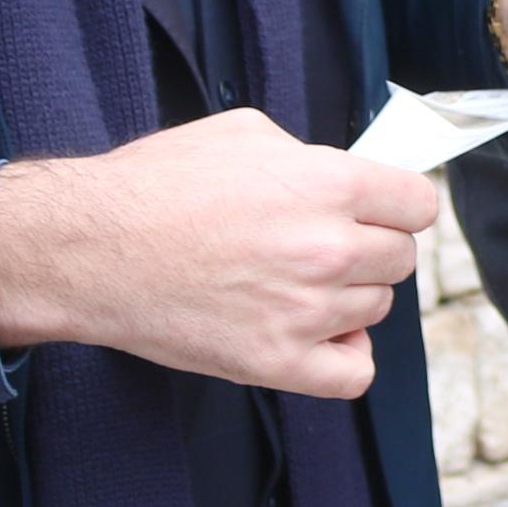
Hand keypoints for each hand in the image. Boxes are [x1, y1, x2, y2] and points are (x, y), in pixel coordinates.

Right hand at [0, 109, 430, 397]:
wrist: (88, 248)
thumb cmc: (154, 185)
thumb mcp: (242, 133)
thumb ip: (308, 156)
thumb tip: (346, 178)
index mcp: (328, 184)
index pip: (419, 205)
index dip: (399, 206)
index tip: (381, 211)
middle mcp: (328, 248)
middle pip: (400, 260)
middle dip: (370, 249)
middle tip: (323, 246)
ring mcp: (305, 311)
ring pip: (375, 310)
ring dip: (347, 298)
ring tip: (293, 284)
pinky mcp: (275, 362)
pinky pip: (354, 373)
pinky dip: (343, 357)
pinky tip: (315, 335)